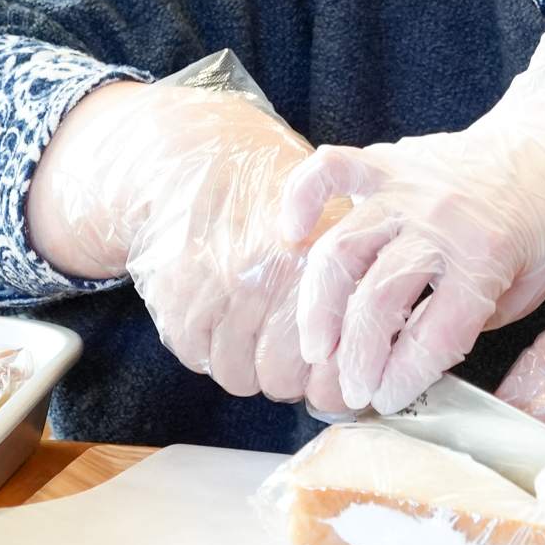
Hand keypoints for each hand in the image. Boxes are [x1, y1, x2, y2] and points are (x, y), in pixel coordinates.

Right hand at [28, 60, 342, 404]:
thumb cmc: (274, 198)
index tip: (331, 373)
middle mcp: (257, 282)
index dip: (331, 381)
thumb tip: (372, 354)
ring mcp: (209, 295)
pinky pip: (197, 359)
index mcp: (309, 266)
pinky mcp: (173, 302)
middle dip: (290, 376)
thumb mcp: (333, 224)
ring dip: (249, 366)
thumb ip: (356, 286)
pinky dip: (211, 350)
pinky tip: (223, 322)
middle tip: (292, 356)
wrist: (200, 163)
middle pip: (280, 379)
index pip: (327, 366)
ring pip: (236, 376)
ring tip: (256, 337)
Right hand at [279, 32, 544, 414]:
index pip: (433, 335)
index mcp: (486, 259)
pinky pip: (332, 168)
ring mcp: (410, 189)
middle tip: (350, 387)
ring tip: (316, 346)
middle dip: (357, 357)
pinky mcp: (389, 161)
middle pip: (379, 299)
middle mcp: (442, 222)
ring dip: (320, 308)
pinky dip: (302, 196)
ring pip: (342, 249)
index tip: (385, 399)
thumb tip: (406, 358)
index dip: (402, 377)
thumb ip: (469, 321)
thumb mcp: (527, 291)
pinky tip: (291, 234)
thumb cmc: (544, 227)